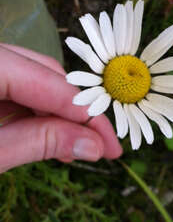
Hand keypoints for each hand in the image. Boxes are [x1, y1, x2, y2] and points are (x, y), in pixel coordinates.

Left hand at [0, 43, 121, 172]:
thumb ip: (37, 142)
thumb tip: (93, 146)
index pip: (44, 78)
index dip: (81, 111)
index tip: (107, 142)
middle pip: (42, 72)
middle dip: (71, 110)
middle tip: (95, 146)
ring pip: (30, 79)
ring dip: (54, 114)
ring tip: (71, 149)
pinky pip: (15, 87)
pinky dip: (33, 113)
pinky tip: (43, 136)